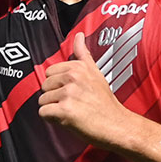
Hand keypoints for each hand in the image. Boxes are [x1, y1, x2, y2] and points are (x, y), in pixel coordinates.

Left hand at [38, 32, 138, 149]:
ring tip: (73, 111)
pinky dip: (52, 120)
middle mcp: (73, 78)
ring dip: (54, 109)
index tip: (73, 92)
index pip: (49, 73)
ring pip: (43, 101)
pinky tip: (67, 119)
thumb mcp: (96, 73)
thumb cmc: (106, 104)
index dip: (58, 85)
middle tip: (74, 103)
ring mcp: (69, 94)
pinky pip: (43, 113)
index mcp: (78, 67)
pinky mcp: (65, 111)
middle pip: (44, 86)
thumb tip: (78, 36)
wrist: (117, 126)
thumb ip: (83, 53)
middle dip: (54, 97)